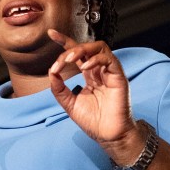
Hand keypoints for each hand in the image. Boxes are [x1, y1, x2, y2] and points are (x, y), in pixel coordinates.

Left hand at [47, 29, 138, 147]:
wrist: (108, 135)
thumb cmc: (93, 122)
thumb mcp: (69, 104)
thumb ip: (59, 89)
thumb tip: (51, 72)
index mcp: (89, 75)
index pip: (77, 53)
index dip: (65, 41)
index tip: (51, 33)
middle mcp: (99, 71)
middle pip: (86, 48)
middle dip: (70, 48)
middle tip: (61, 61)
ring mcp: (110, 72)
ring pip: (99, 47)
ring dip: (82, 50)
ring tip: (69, 60)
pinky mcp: (118, 77)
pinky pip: (109, 59)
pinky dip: (95, 59)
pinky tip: (85, 68)